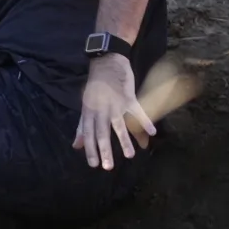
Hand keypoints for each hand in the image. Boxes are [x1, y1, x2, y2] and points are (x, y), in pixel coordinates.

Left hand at [72, 53, 156, 170]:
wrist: (107, 61)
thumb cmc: (96, 86)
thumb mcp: (86, 105)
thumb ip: (82, 126)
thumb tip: (76, 146)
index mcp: (89, 111)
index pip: (88, 133)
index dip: (90, 149)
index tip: (93, 164)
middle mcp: (101, 109)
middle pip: (102, 132)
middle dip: (105, 150)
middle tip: (108, 167)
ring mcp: (115, 103)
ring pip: (119, 124)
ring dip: (125, 140)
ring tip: (130, 155)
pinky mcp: (128, 97)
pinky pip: (137, 111)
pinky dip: (145, 121)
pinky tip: (152, 132)